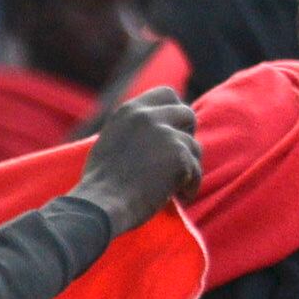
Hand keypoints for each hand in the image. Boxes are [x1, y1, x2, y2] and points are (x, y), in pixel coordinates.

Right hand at [74, 89, 200, 230]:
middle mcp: (148, 116)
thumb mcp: (112, 140)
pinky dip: (191, 186)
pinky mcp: (179, 155)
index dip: (175, 112)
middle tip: (181, 157)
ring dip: (189, 166)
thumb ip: (135, 128)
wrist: (102, 204)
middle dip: (188, 136)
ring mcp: (165, 134)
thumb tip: (159, 128)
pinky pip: (196, 170)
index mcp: (130, 109)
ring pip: (195, 146)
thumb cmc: (102, 183)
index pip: (167, 94)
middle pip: (187, 114)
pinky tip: (180, 196)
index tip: (175, 130)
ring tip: (176, 186)